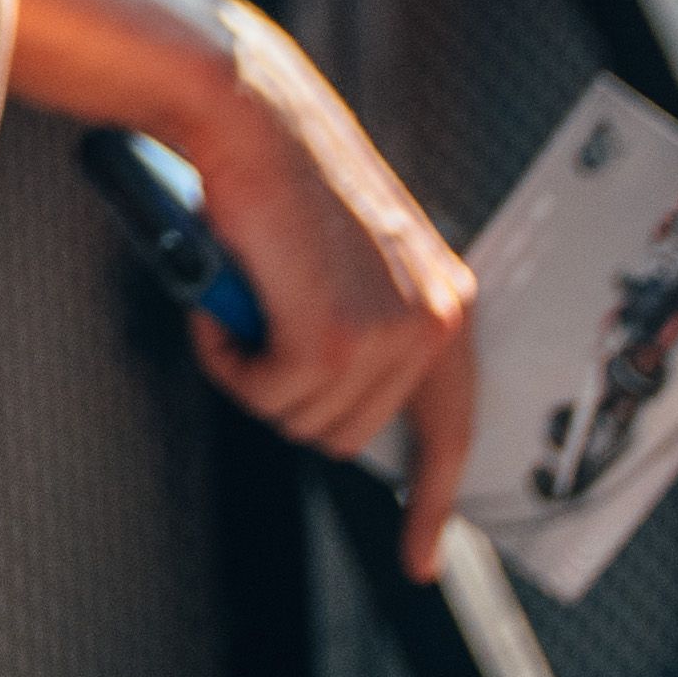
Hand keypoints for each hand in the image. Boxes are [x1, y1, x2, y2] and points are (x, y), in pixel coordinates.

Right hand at [173, 11, 479, 551]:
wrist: (249, 113)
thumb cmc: (277, 179)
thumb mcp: (346, 264)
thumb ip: (361, 329)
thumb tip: (331, 407)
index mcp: (447, 303)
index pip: (454, 430)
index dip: (432, 504)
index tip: (419, 563)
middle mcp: (434, 323)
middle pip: (347, 435)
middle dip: (285, 399)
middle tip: (248, 333)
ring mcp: (387, 334)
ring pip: (301, 420)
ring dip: (252, 375)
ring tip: (237, 304)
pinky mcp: (333, 336)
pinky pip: (266, 396)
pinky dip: (228, 359)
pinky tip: (224, 304)